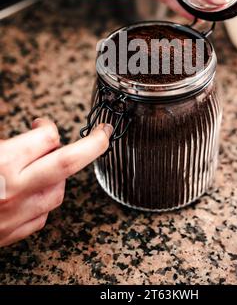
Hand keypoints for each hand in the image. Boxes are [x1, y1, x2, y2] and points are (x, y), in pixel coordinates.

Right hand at [0, 118, 111, 246]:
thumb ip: (8, 144)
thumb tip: (34, 135)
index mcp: (3, 163)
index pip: (47, 138)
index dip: (48, 126)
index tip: (43, 125)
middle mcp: (13, 190)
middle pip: (68, 163)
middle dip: (94, 145)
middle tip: (103, 134)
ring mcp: (15, 215)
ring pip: (58, 192)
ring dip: (59, 176)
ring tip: (44, 167)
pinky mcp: (10, 234)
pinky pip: (41, 216)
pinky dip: (43, 201)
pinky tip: (34, 193)